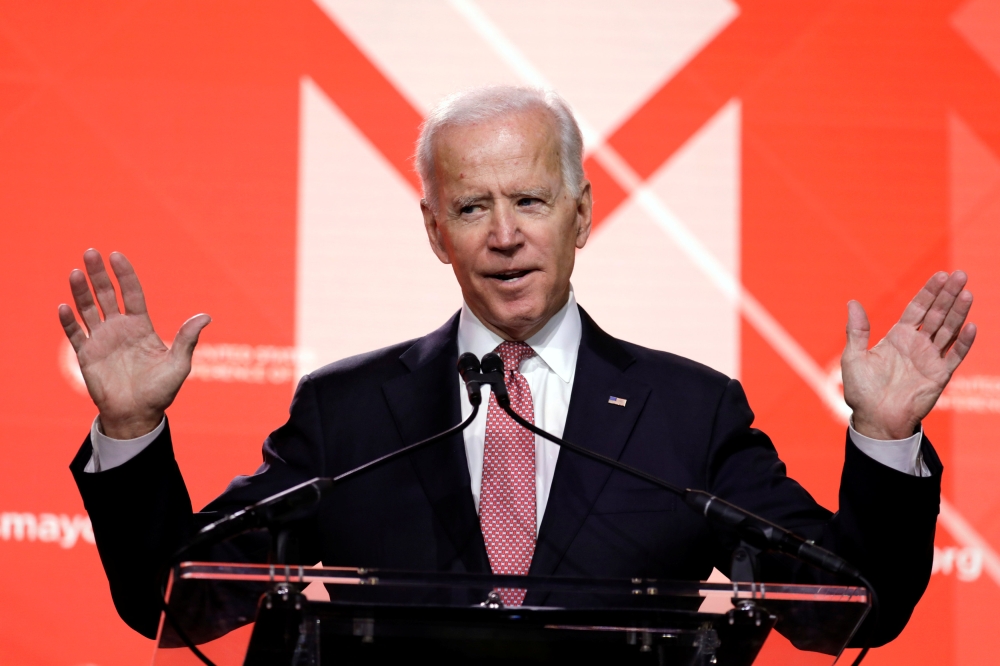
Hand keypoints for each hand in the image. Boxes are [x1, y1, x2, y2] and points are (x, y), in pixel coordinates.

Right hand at [58, 249, 210, 438]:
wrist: (137, 415)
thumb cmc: (161, 390)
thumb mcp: (179, 364)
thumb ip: (187, 338)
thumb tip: (206, 316)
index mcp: (141, 327)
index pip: (131, 293)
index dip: (124, 274)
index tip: (116, 255)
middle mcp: (119, 329)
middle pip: (106, 295)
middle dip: (99, 274)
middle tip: (91, 252)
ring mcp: (102, 340)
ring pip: (88, 310)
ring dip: (81, 291)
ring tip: (76, 272)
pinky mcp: (87, 355)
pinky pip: (75, 335)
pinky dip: (68, 321)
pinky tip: (64, 306)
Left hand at [842, 271, 975, 439]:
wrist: (874, 419)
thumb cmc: (861, 391)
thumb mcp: (854, 357)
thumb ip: (857, 330)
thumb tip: (852, 302)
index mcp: (898, 337)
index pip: (917, 309)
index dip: (929, 292)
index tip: (941, 275)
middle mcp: (917, 345)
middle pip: (937, 314)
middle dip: (948, 295)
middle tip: (961, 275)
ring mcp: (930, 359)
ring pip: (949, 330)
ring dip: (959, 312)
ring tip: (967, 293)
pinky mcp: (939, 376)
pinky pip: (954, 356)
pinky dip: (963, 342)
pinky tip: (970, 326)